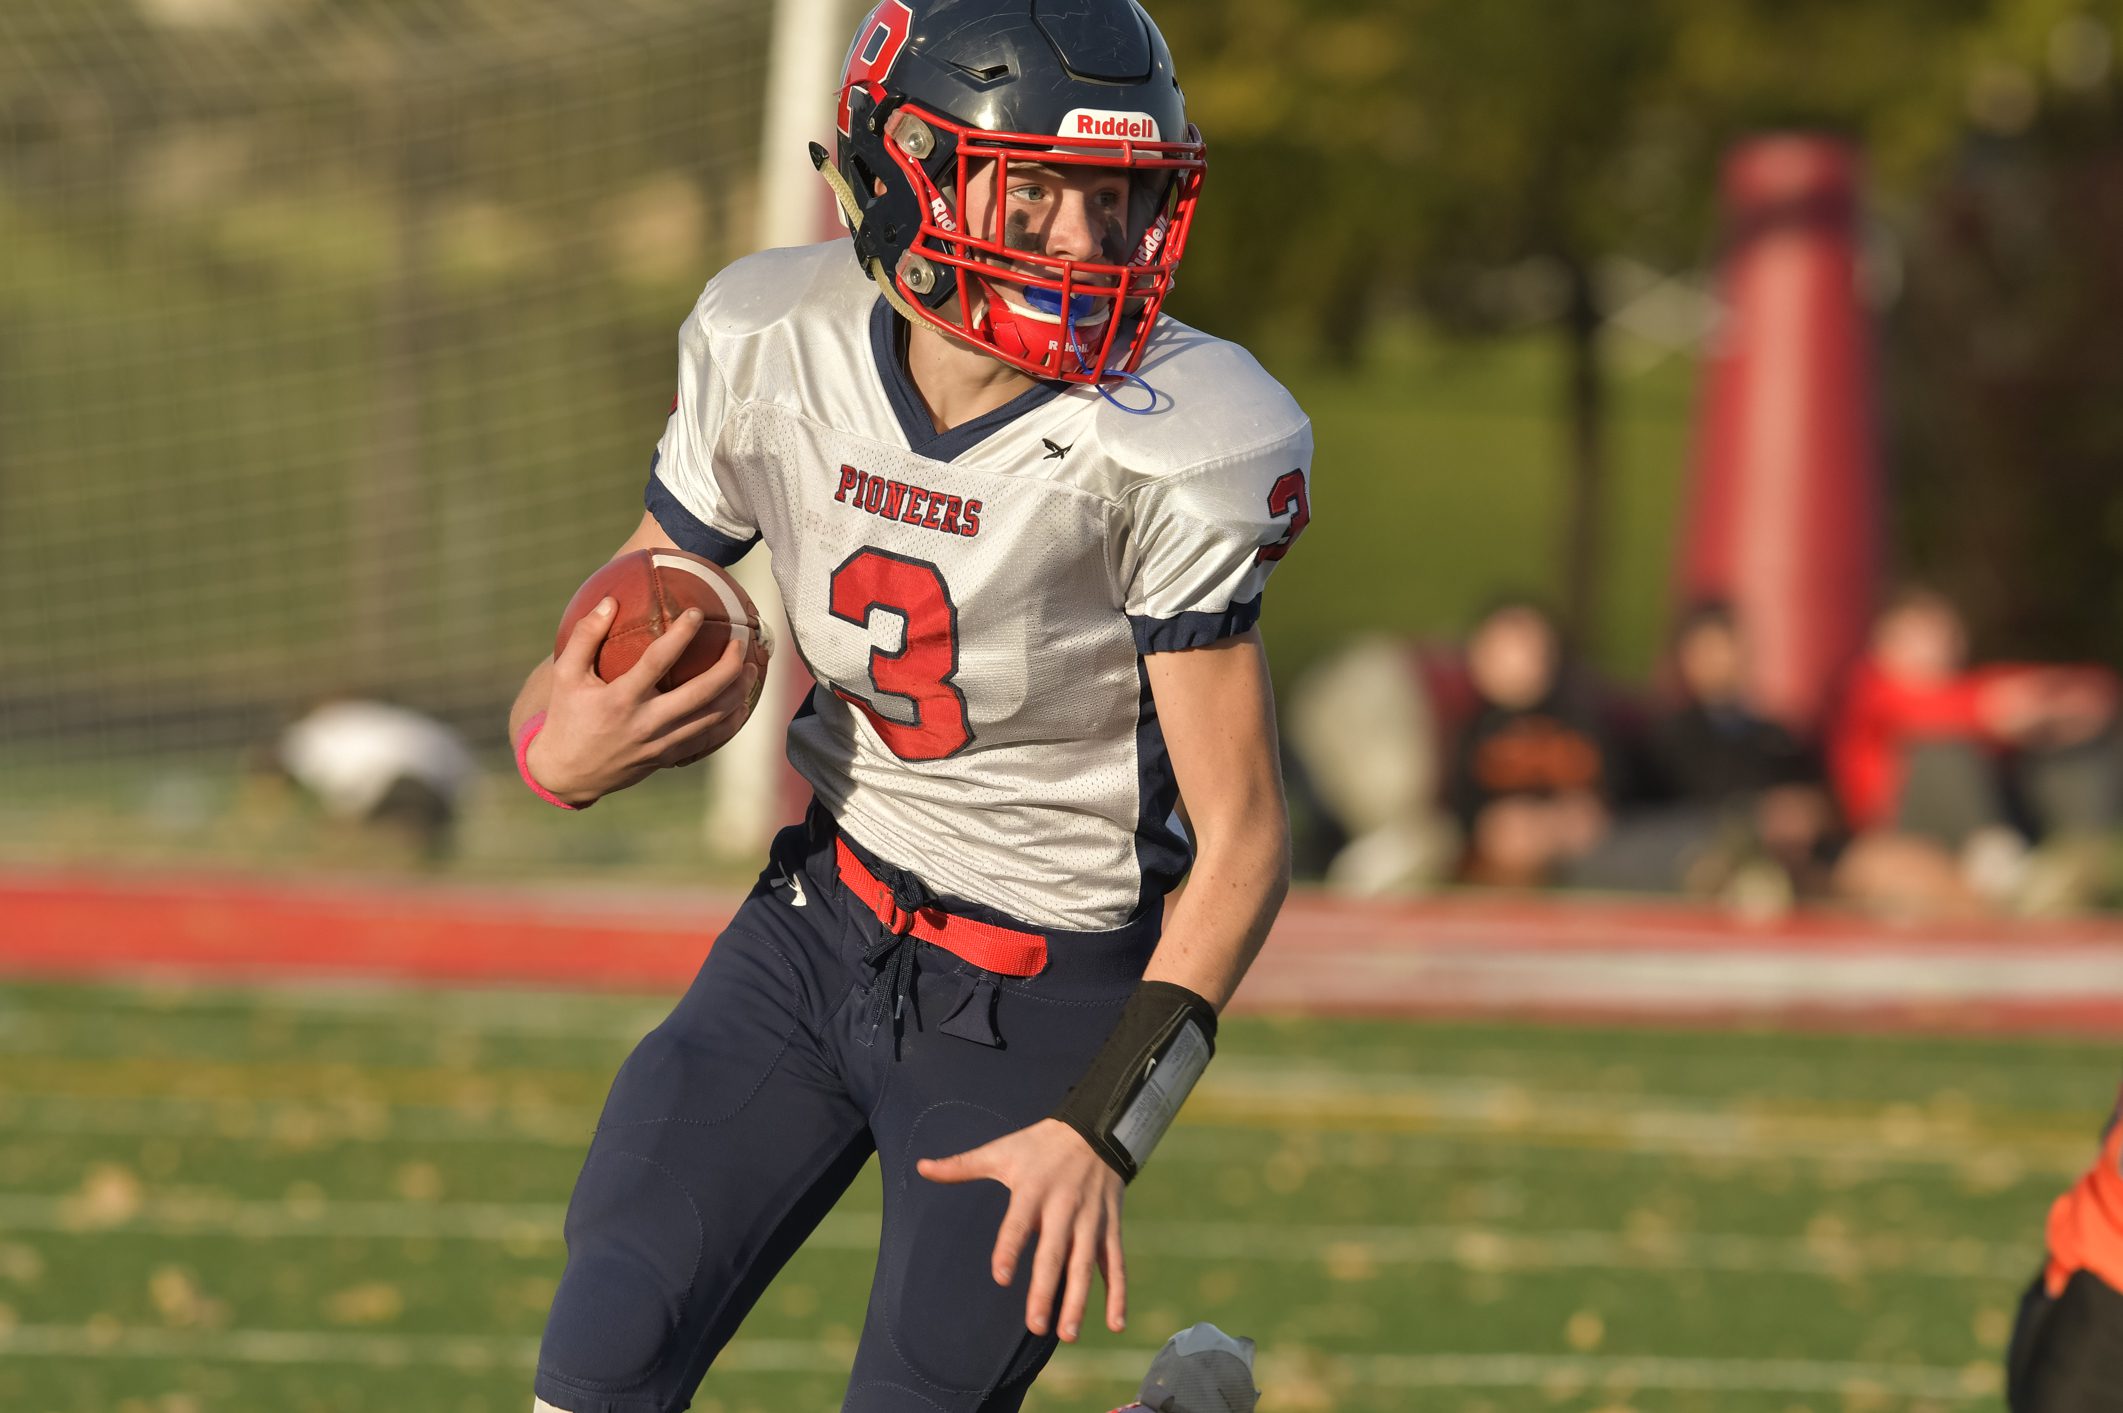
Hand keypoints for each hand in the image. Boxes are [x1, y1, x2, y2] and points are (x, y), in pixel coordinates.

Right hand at [527, 598, 760, 803]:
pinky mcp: (668, 758)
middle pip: (701, 694)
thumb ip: (585, 637)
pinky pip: (708, 740)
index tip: (697, 613)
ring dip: (737, 692)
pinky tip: (742, 703)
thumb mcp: (565, 675)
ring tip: (752, 668)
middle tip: (741, 643)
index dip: (681, 635)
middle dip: (728, 667)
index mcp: (620, 699)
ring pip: (712, 718)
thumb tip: (609, 601)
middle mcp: (646, 723)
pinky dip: (730, 722)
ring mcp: (660, 744)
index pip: (657, 661)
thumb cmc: (566, 717)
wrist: (566, 773)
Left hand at [917, 1118, 1124, 1342]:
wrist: (1095, 1129)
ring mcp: (1090, 1220)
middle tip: (1036, 1326)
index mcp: (1033, 1190)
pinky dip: (1117, 1293)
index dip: (1009, 1248)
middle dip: (1045, 1290)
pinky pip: (1115, 1264)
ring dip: (1078, 1300)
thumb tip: (921, 1167)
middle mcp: (1064, 1207)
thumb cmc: (1039, 1145)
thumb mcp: (1001, 1150)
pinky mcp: (1110, 1227)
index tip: (1001, 1277)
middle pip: (1054, 1254)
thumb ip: (962, 1165)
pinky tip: (1115, 1325)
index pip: (1019, 1223)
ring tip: (1067, 1334)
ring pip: (1085, 1265)